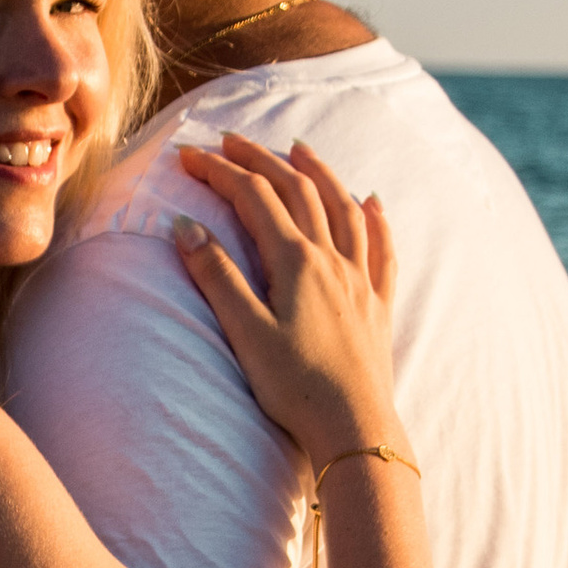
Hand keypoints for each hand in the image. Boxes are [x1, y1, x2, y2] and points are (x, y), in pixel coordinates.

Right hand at [171, 134, 404, 466]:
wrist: (355, 428)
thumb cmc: (296, 388)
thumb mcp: (246, 332)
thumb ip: (217, 276)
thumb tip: (185, 227)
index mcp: (296, 262)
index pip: (254, 198)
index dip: (219, 171)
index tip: (188, 156)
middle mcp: (332, 261)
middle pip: (297, 191)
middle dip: (261, 160)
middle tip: (230, 140)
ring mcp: (360, 281)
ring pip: (343, 208)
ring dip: (319, 172)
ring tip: (299, 149)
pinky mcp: (377, 306)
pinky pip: (381, 249)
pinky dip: (375, 218)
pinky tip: (373, 203)